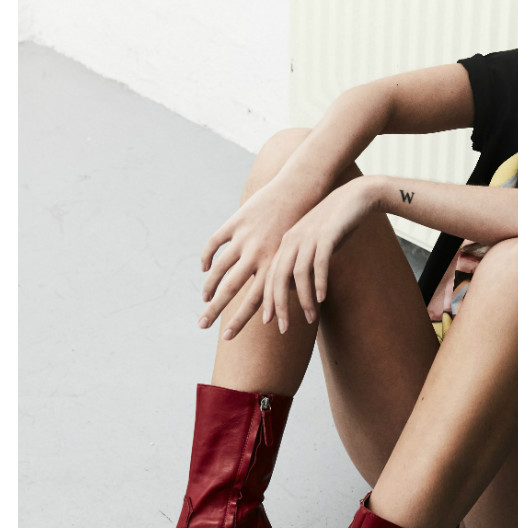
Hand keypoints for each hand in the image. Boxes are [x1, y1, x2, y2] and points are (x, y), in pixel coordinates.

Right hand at [198, 178, 311, 339]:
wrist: (302, 190)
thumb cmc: (305, 226)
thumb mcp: (298, 255)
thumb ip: (286, 277)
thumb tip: (279, 303)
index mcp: (275, 265)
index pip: (254, 301)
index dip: (240, 320)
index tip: (226, 337)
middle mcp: (258, 254)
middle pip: (231, 288)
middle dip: (215, 310)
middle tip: (201, 326)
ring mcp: (245, 237)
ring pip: (220, 267)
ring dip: (210, 287)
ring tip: (204, 300)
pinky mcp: (237, 221)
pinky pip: (215, 243)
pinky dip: (207, 257)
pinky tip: (204, 269)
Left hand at [262, 176, 379, 332]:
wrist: (355, 196)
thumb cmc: (336, 223)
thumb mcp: (315, 243)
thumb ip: (303, 262)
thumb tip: (297, 289)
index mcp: (286, 242)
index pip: (270, 275)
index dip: (268, 300)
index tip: (268, 321)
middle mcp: (292, 239)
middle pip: (278, 277)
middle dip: (278, 305)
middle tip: (283, 328)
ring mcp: (309, 237)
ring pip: (298, 274)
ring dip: (303, 299)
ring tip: (309, 319)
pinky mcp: (327, 235)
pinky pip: (319, 263)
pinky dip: (319, 282)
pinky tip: (322, 299)